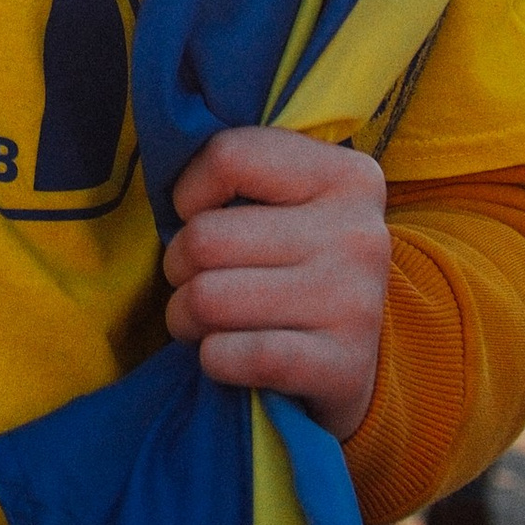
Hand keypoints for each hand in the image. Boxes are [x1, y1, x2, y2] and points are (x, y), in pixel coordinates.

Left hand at [162, 126, 389, 438]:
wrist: (356, 358)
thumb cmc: (295, 260)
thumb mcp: (286, 197)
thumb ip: (238, 172)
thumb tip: (166, 163)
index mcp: (346, 176)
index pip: (228, 156)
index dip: (189, 191)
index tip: (196, 213)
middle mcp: (359, 235)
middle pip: (204, 238)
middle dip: (177, 264)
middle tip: (193, 277)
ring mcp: (354, 304)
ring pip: (207, 299)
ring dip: (184, 314)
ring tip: (203, 317)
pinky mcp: (342, 369)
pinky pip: (231, 355)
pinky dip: (211, 357)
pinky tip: (226, 353)